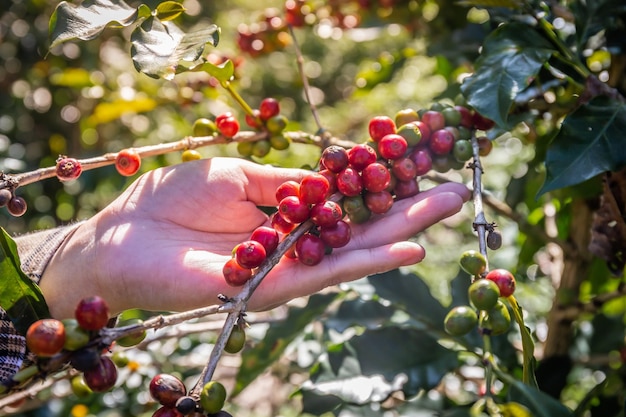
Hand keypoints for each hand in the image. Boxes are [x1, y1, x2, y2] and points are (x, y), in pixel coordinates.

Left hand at [39, 157, 469, 317]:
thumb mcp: (238, 176)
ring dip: (400, 233)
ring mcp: (287, 269)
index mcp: (284, 213)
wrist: (123, 236)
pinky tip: (403, 250)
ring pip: (354, 253)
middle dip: (406, 211)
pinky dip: (365, 263)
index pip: (344, 203)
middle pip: (360, 228)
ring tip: (444, 212)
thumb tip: (334, 173)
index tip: (418, 170)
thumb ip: (288, 182)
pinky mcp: (272, 289)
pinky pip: (326, 274)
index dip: (381, 188)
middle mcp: (293, 243)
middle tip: (454, 192)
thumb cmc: (171, 199)